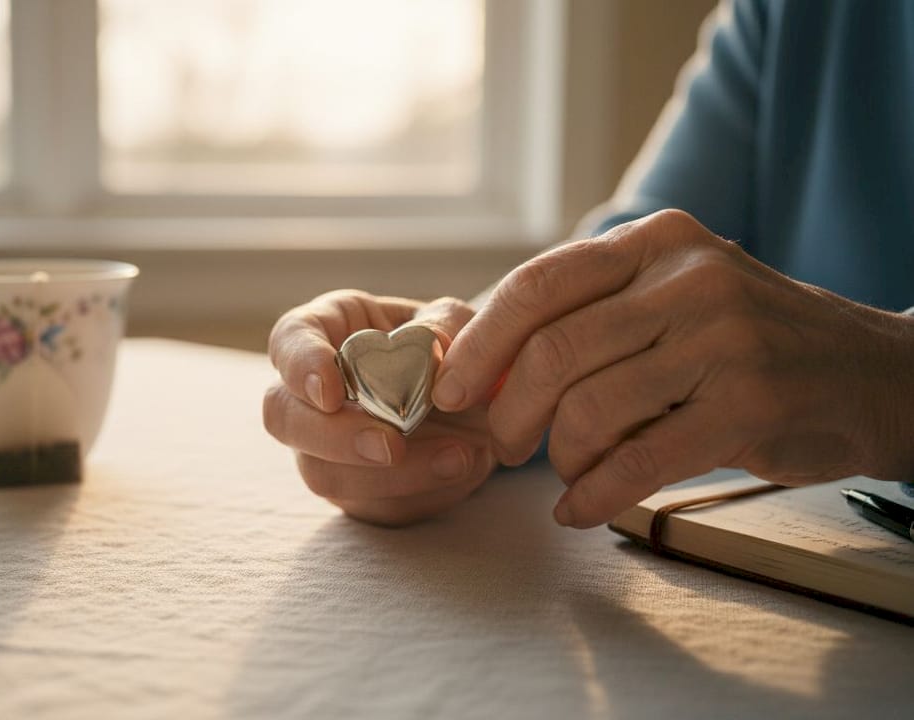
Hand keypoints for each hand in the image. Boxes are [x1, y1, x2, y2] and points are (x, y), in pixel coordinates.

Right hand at [264, 290, 495, 525]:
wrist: (472, 406)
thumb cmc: (446, 347)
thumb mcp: (453, 322)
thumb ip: (442, 326)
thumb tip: (432, 345)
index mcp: (325, 331)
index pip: (288, 341)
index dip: (300, 367)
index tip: (329, 391)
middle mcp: (308, 392)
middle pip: (283, 417)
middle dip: (335, 437)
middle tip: (391, 446)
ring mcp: (322, 446)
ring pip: (321, 473)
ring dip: (388, 476)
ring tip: (456, 457)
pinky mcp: (352, 490)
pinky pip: (369, 505)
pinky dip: (416, 493)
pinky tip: (456, 471)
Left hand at [433, 209, 913, 527]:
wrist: (874, 375)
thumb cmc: (748, 343)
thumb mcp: (673, 298)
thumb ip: (591, 317)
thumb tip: (480, 362)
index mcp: (655, 242)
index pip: (538, 284)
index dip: (481, 343)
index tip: (449, 391)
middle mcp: (687, 277)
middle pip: (553, 349)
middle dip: (508, 411)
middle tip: (501, 447)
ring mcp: (723, 337)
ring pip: (589, 407)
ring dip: (558, 456)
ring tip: (564, 474)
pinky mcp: (748, 402)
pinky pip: (639, 459)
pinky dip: (593, 494)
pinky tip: (578, 511)